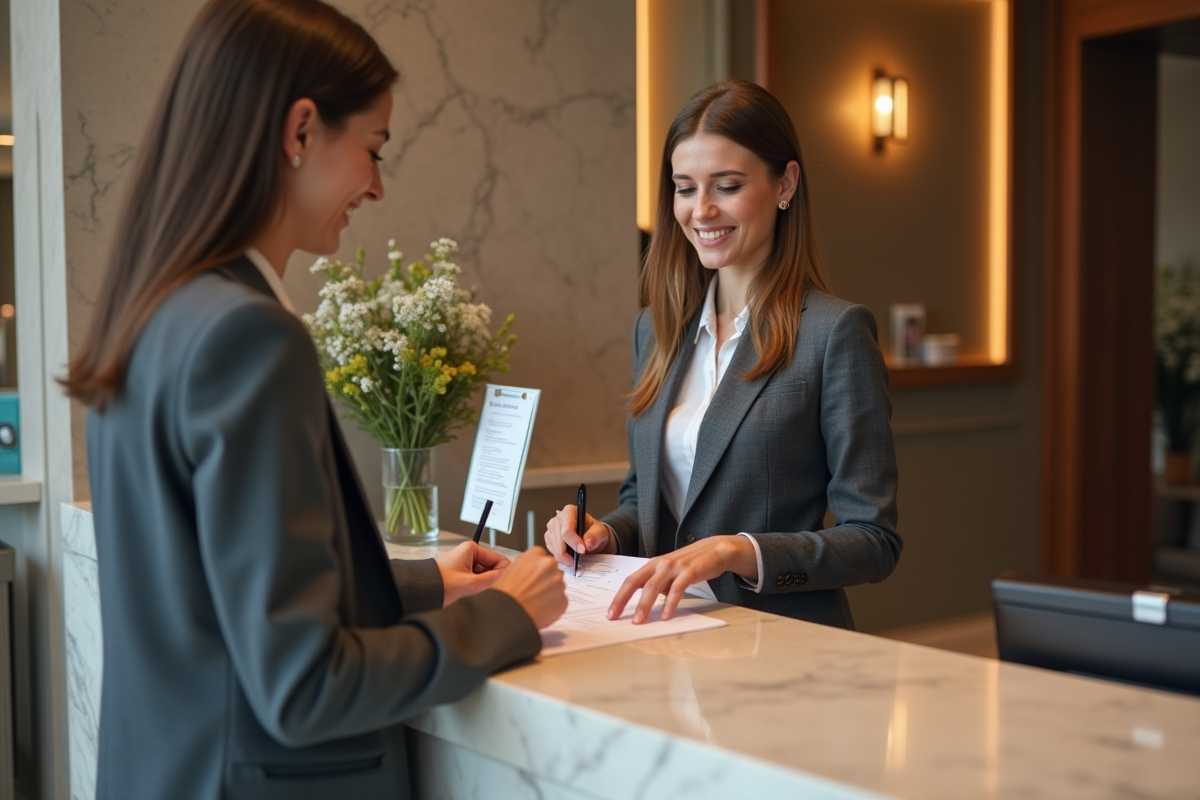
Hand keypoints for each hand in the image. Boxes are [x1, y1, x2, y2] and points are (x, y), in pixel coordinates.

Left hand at [434, 542, 509, 606]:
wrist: (420, 589)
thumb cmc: (440, 583)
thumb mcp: (471, 583)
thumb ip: (492, 579)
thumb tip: (506, 575)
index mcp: (472, 549)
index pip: (498, 559)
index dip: (503, 572)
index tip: (504, 584)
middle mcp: (468, 553)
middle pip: (491, 566)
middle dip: (489, 578)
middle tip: (482, 589)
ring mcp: (463, 562)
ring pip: (483, 573)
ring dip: (481, 583)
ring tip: (472, 591)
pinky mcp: (459, 571)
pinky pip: (474, 577)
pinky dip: (474, 585)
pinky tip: (467, 591)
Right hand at [492, 547, 567, 628]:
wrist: (508, 613)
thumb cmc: (505, 594)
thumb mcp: (509, 569)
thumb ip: (525, 565)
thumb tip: (531, 570)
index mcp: (535, 554)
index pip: (541, 556)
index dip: (536, 568)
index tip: (532, 575)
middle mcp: (550, 564)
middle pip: (552, 569)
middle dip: (545, 578)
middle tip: (533, 590)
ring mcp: (559, 582)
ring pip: (558, 585)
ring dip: (550, 591)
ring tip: (534, 601)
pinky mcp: (563, 599)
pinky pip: (560, 601)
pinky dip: (553, 605)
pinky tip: (540, 609)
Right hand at [544, 506, 613, 566]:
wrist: (590, 535)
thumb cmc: (594, 531)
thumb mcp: (600, 532)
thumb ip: (595, 536)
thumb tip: (587, 544)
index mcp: (569, 512)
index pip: (567, 530)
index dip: (574, 542)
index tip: (582, 551)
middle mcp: (557, 519)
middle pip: (558, 541)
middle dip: (568, 555)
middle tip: (578, 563)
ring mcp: (550, 529)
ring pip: (554, 549)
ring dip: (565, 558)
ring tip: (576, 560)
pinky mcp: (548, 539)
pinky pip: (552, 552)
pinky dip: (561, 559)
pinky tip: (570, 557)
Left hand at [607, 536, 757, 623]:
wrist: (715, 550)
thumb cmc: (690, 563)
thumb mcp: (669, 573)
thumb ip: (658, 585)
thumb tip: (646, 605)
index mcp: (653, 565)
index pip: (630, 581)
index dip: (619, 597)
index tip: (611, 613)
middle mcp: (660, 564)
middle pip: (636, 583)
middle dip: (623, 601)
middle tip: (616, 617)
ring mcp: (674, 567)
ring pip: (653, 587)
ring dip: (644, 606)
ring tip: (639, 621)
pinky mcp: (689, 571)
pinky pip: (676, 589)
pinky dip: (670, 603)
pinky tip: (666, 616)